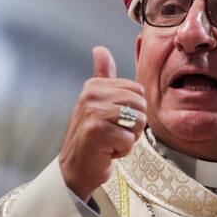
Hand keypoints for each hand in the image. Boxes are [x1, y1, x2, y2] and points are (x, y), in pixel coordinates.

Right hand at [59, 46, 146, 201]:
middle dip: (134, 124)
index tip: (114, 120)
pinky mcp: (97, 132)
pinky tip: (107, 152)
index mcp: (94, 85)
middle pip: (140, 105)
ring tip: (110, 141)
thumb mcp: (96, 102)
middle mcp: (92, 95)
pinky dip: (122, 151)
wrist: (75, 168)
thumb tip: (100, 49)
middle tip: (114, 133)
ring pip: (138, 121)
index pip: (137, 90)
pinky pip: (129, 140)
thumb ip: (103, 75)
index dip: (133, 110)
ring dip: (129, 138)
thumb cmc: (91, 136)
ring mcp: (93, 112)